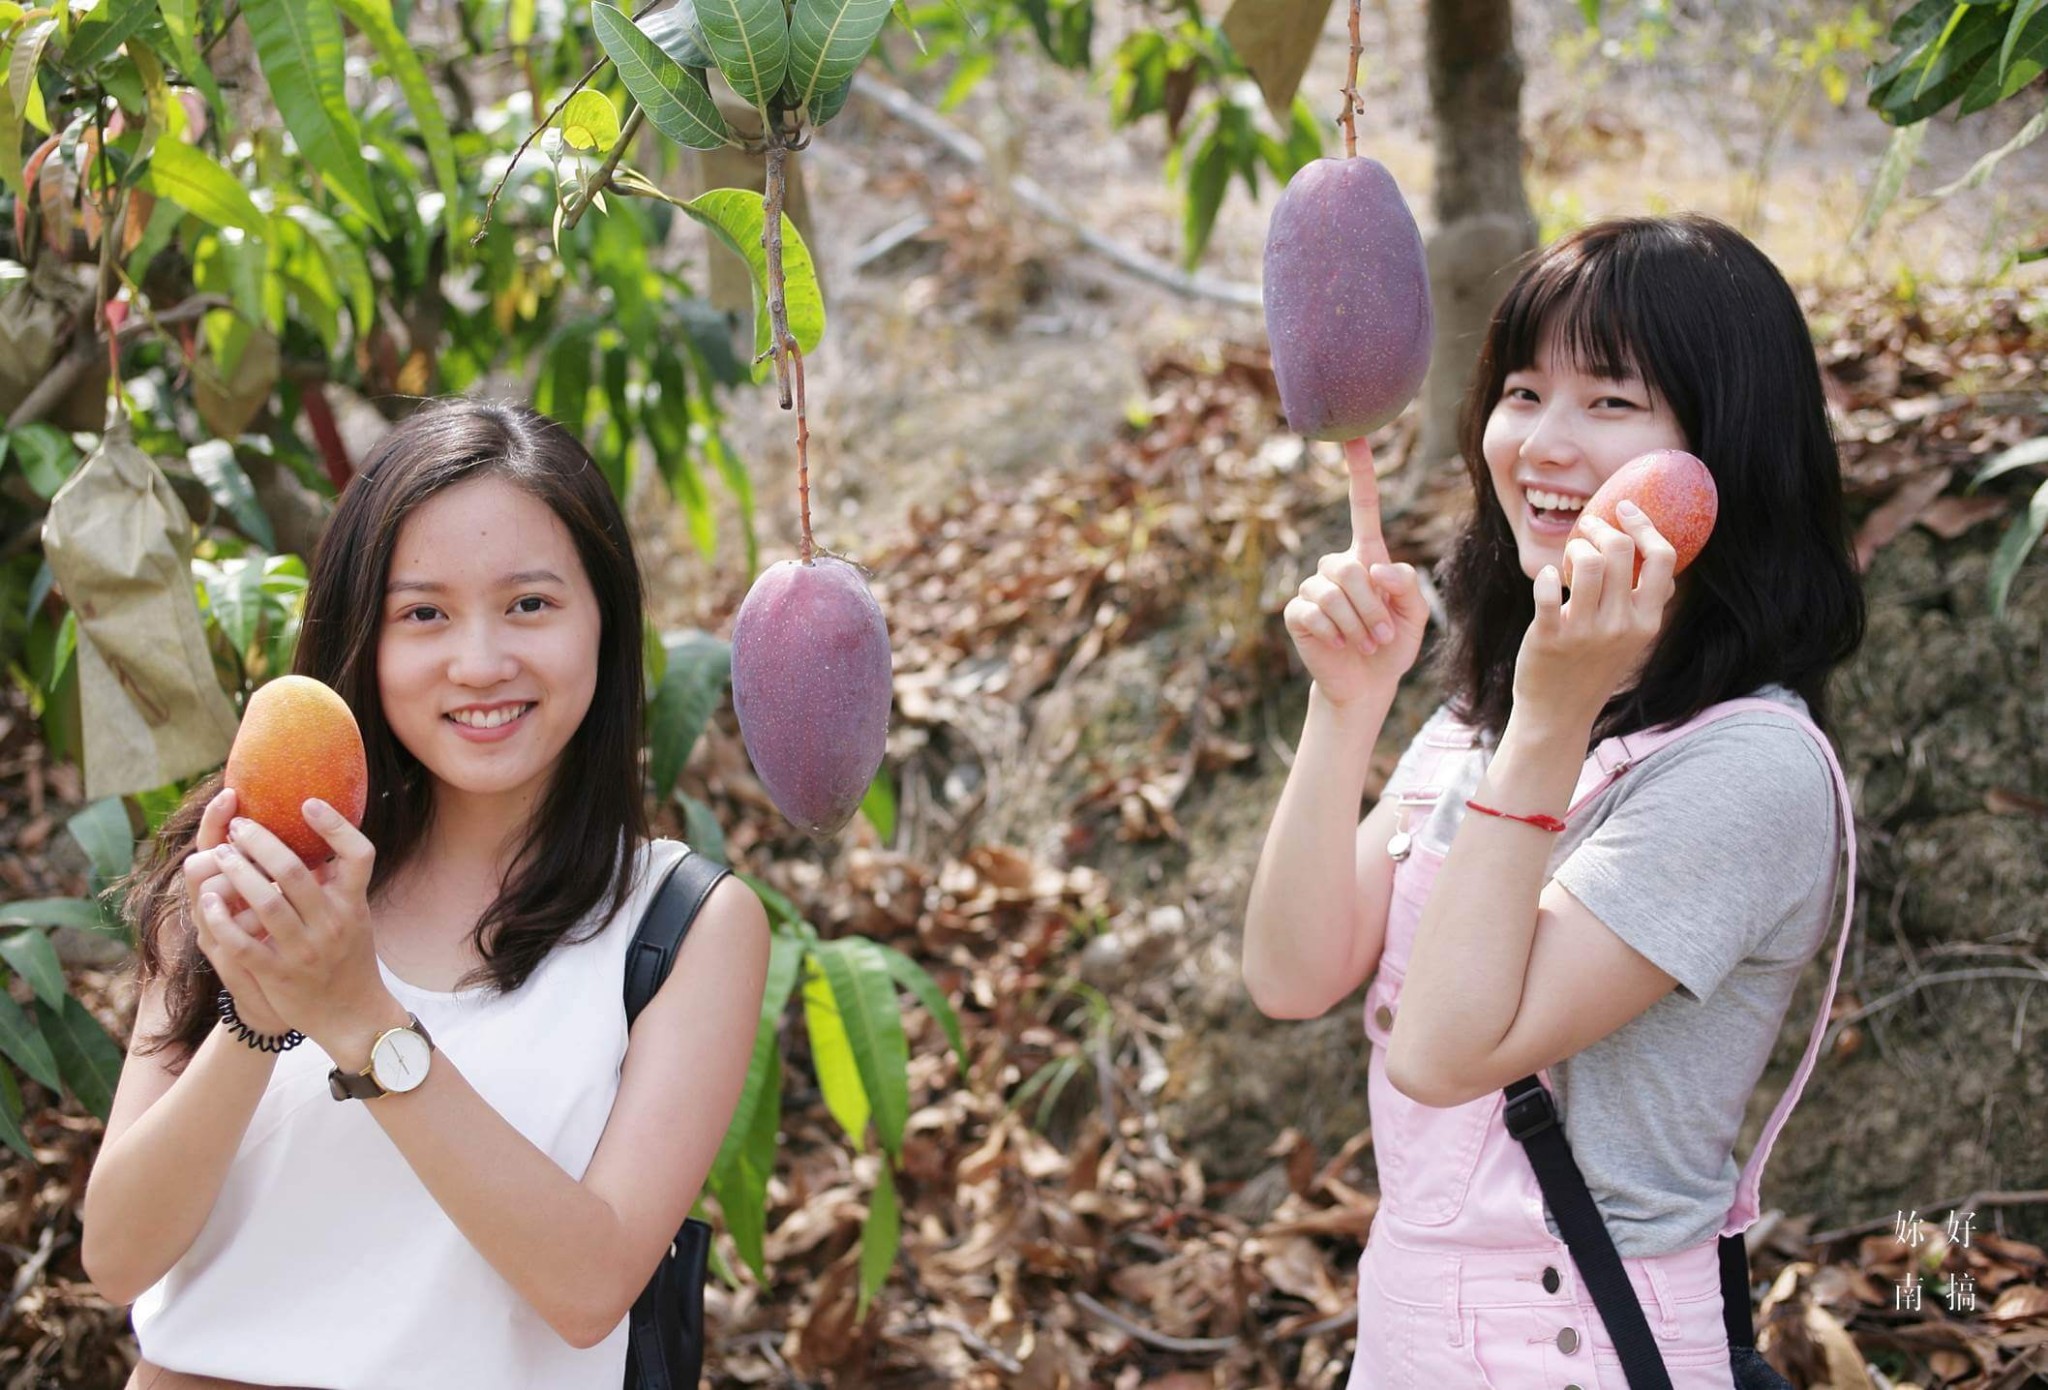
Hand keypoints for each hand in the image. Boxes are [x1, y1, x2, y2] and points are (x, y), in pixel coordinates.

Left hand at [195, 798, 388, 1052]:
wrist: (351, 1014)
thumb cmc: (349, 958)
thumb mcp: (354, 917)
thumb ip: (336, 885)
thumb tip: (311, 841)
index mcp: (353, 904)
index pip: (359, 855)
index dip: (336, 827)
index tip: (309, 803)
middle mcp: (332, 924)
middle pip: (294, 871)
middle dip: (260, 843)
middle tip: (239, 827)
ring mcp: (304, 950)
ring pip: (264, 902)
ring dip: (236, 872)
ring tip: (220, 853)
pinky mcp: (278, 974)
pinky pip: (242, 942)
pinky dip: (222, 918)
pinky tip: (208, 900)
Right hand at [1282, 437, 1429, 707]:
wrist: (1367, 683)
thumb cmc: (1392, 645)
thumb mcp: (1416, 614)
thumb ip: (1407, 584)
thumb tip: (1372, 567)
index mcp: (1367, 557)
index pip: (1361, 508)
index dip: (1359, 475)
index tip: (1354, 438)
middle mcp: (1336, 566)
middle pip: (1349, 568)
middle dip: (1371, 607)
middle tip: (1382, 636)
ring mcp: (1312, 588)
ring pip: (1332, 592)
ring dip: (1356, 623)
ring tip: (1365, 644)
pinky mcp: (1297, 612)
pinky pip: (1313, 612)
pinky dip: (1334, 633)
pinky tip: (1338, 645)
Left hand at [1511, 503, 1677, 726]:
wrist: (1558, 713)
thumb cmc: (1593, 666)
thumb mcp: (1631, 637)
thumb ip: (1642, 600)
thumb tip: (1654, 554)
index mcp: (1647, 621)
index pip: (1662, 558)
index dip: (1645, 525)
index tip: (1625, 508)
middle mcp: (1621, 625)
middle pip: (1620, 549)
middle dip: (1599, 527)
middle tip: (1585, 529)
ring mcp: (1586, 632)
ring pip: (1587, 561)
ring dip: (1573, 547)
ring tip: (1567, 560)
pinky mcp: (1550, 637)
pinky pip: (1547, 589)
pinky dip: (1546, 575)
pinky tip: (1548, 579)